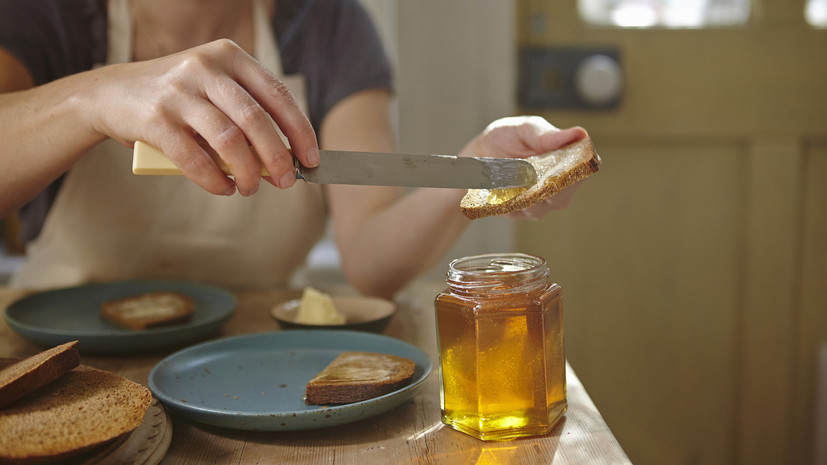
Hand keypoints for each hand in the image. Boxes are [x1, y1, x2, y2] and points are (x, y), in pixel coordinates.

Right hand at [86, 39, 318, 195]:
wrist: (109, 94)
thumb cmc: (176, 98)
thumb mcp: (213, 91)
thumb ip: (245, 117)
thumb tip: (281, 160)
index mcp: (229, 56)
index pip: (277, 94)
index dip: (299, 130)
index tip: (311, 158)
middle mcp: (205, 67)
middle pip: (255, 118)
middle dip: (277, 156)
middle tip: (286, 181)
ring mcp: (179, 91)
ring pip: (228, 138)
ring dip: (246, 171)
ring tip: (250, 189)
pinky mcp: (155, 118)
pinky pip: (194, 157)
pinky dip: (213, 179)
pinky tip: (223, 188)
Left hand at [459, 116, 587, 219]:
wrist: (479, 153)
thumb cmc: (508, 137)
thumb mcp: (525, 129)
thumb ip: (547, 134)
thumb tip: (580, 133)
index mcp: (566, 162)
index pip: (580, 174)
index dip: (573, 176)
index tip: (558, 172)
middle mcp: (557, 187)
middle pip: (560, 199)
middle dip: (545, 191)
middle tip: (528, 177)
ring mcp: (538, 202)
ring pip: (538, 209)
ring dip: (523, 197)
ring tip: (509, 181)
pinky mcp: (518, 211)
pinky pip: (516, 212)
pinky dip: (507, 202)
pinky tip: (499, 191)